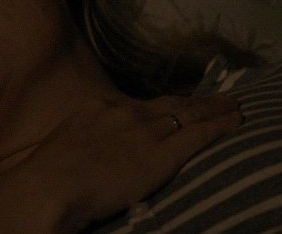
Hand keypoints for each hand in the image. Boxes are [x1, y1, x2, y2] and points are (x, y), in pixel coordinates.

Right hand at [0, 92, 241, 232]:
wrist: (50, 185)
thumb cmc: (47, 173)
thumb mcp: (64, 142)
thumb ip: (84, 137)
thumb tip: (92, 149)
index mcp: (97, 106)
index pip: (141, 103)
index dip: (165, 103)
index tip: (178, 101)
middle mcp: (123, 111)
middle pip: (169, 103)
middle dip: (196, 100)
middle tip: (220, 96)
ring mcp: (144, 131)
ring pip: (189, 115)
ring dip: (214, 110)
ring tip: (233, 107)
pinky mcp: (160, 155)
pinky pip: (198, 135)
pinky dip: (220, 127)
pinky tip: (234, 122)